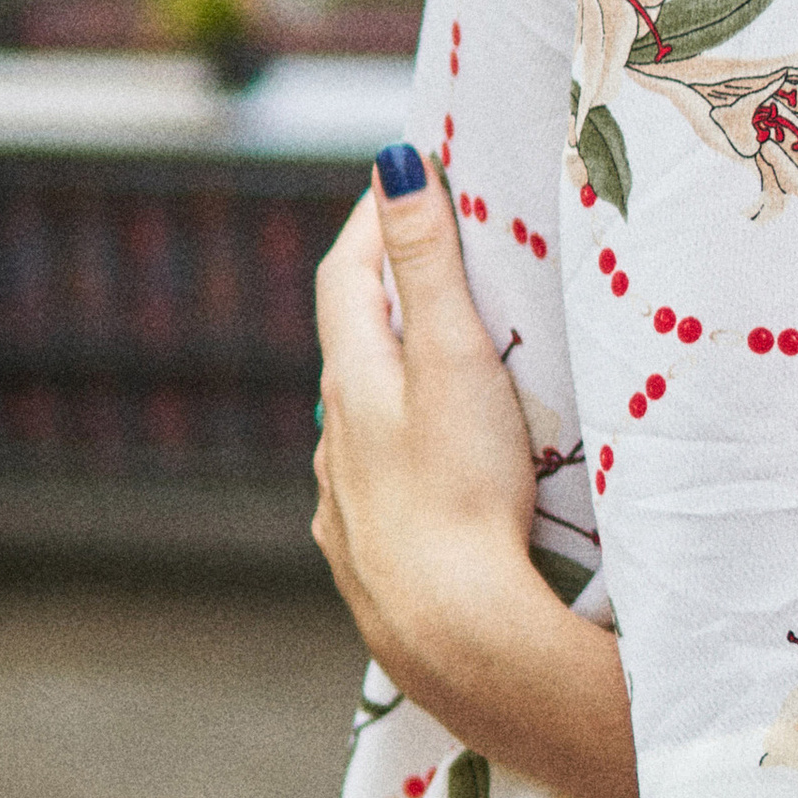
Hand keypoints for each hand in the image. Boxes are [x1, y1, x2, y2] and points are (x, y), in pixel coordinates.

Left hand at [312, 159, 548, 733]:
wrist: (452, 632)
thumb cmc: (463, 490)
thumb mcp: (456, 360)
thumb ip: (427, 265)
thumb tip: (393, 166)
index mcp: (353, 380)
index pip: (346, 275)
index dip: (373, 221)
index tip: (406, 181)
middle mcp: (335, 437)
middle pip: (350, 346)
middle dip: (386, 298)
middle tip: (433, 261)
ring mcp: (345, 502)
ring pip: (359, 420)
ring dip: (392, 382)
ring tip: (443, 368)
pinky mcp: (367, 555)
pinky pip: (374, 484)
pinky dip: (398, 454)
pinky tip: (429, 474)